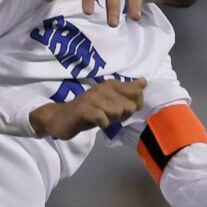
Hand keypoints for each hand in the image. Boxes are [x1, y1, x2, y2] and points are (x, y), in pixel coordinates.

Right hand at [30, 78, 145, 139]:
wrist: (62, 118)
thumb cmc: (89, 111)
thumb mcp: (110, 101)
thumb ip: (127, 92)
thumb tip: (144, 82)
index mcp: (110, 84)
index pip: (137, 92)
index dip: (134, 105)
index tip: (122, 109)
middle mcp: (102, 88)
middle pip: (129, 106)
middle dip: (122, 116)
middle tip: (108, 116)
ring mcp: (93, 98)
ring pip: (117, 111)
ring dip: (111, 120)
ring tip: (101, 118)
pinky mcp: (84, 109)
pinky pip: (103, 119)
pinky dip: (102, 124)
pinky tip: (96, 122)